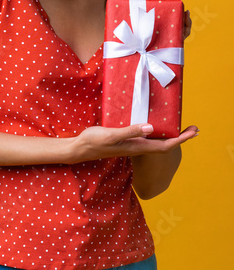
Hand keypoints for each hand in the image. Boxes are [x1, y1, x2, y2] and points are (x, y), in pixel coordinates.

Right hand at [69, 124, 197, 162]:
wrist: (80, 148)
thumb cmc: (94, 141)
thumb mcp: (111, 135)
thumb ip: (130, 131)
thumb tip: (151, 128)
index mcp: (137, 147)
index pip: (164, 146)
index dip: (180, 140)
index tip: (192, 133)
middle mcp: (137, 147)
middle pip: (164, 145)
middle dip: (180, 138)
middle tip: (193, 129)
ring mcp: (132, 144)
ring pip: (156, 142)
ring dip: (170, 136)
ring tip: (179, 126)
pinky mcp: (126, 140)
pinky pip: (146, 137)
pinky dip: (156, 132)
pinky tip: (154, 125)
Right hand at [128, 0, 191, 40]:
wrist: (157, 51)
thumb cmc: (171, 42)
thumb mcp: (182, 34)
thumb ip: (186, 24)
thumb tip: (186, 11)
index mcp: (166, 12)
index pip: (164, 1)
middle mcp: (157, 11)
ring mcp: (148, 15)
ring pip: (144, 2)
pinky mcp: (139, 18)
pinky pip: (136, 7)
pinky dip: (132, 0)